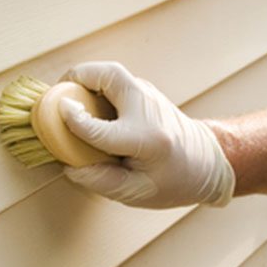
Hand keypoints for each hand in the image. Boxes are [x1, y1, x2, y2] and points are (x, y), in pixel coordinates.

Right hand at [58, 61, 235, 208]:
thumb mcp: (139, 193)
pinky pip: (115, 80)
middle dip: (79, 76)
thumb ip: (103, 181)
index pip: (102, 129)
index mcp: (147, 140)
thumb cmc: (175, 181)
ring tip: (68, 96)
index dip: (75, 122)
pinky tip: (85, 103)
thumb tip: (69, 167)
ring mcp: (149, 96)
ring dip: (86, 78)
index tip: (58, 113)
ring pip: (112, 72)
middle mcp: (148, 110)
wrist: (208, 161)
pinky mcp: (146, 92)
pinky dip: (95, 84)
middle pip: (110, 76)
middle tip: (59, 92)